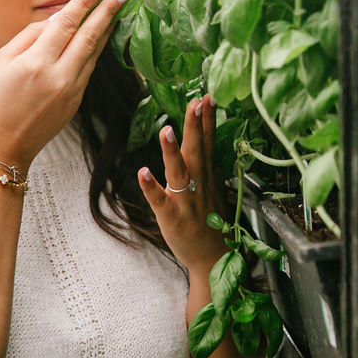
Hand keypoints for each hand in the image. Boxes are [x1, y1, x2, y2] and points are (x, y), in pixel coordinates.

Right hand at [0, 0, 128, 169]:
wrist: (1, 146)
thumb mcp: (1, 62)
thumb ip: (29, 36)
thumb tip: (56, 20)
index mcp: (36, 63)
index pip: (67, 24)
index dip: (86, 2)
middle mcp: (59, 76)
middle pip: (90, 36)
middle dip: (109, 11)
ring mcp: (71, 91)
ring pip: (94, 53)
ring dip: (107, 30)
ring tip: (119, 9)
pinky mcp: (77, 102)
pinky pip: (88, 70)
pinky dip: (95, 51)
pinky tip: (100, 38)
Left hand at [138, 95, 228, 274]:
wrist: (214, 260)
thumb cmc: (212, 224)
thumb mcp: (214, 190)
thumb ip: (207, 167)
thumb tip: (203, 142)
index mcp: (208, 177)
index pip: (209, 143)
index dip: (208, 120)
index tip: (208, 97)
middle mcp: (200, 185)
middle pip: (197, 151)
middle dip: (196, 126)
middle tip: (196, 102)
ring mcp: (187, 202)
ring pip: (180, 173)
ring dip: (172, 152)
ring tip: (167, 131)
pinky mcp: (173, 218)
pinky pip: (161, 200)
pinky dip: (152, 187)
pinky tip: (143, 172)